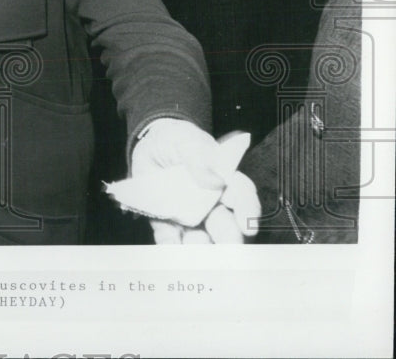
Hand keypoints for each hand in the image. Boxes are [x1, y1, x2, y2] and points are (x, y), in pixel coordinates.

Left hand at [131, 118, 259, 243]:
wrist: (149, 146)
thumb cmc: (176, 140)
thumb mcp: (186, 140)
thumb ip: (199, 155)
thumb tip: (214, 178)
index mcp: (224, 181)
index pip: (242, 196)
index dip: (248, 211)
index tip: (248, 226)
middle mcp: (212, 204)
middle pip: (226, 226)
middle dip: (227, 239)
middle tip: (225, 250)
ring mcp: (191, 216)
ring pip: (200, 238)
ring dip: (199, 249)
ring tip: (195, 255)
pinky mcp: (168, 223)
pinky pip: (171, 238)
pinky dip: (171, 245)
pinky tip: (171, 249)